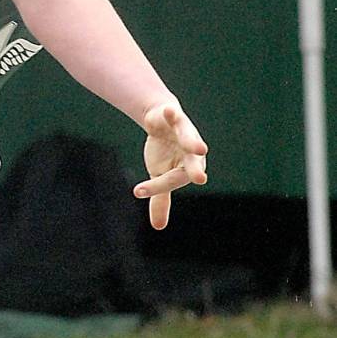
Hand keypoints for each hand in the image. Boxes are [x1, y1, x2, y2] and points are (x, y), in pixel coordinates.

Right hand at [133, 103, 207, 230]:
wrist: (161, 121)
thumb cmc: (165, 152)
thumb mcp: (160, 175)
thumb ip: (162, 198)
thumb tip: (158, 227)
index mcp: (188, 168)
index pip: (172, 179)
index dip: (156, 186)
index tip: (137, 191)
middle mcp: (191, 151)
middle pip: (193, 162)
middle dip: (196, 169)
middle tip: (200, 179)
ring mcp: (184, 132)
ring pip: (188, 137)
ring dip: (192, 141)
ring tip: (199, 149)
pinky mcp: (175, 116)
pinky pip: (174, 115)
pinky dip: (172, 114)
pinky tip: (170, 111)